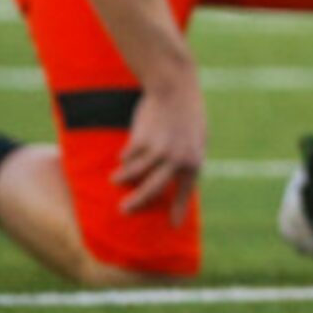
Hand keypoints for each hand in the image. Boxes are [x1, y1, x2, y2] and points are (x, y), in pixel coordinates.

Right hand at [113, 65, 206, 219]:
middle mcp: (176, 159)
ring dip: (122, 178)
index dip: (179, 208)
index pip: (185, 191)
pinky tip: (124, 155)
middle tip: (124, 211)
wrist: (175, 87)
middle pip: (152, 189)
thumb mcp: (196, 136)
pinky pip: (128, 156)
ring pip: (134, 173)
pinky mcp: (141, 140)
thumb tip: (177, 176)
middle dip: (137, 203)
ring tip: (116, 181)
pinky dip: (125, 157)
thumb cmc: (187, 112)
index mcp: (193, 160)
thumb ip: (187, 156)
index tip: (173, 224)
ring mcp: (158, 150)